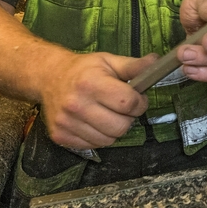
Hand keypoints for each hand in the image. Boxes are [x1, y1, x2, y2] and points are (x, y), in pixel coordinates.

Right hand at [38, 52, 155, 149]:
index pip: (128, 103)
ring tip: (107, 114)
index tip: (136, 99)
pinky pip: (93, 145)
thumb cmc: (83, 70)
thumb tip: (157, 63)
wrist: (48, 77)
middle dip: (128, 118)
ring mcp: (66, 123)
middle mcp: (76, 104)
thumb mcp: (109, 62)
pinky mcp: (60, 136)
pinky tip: (94, 122)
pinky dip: (99, 137)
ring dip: (114, 129)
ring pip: (108, 140)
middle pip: (120, 127)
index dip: (139, 103)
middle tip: (122, 108)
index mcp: (90, 83)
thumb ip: (134, 66)